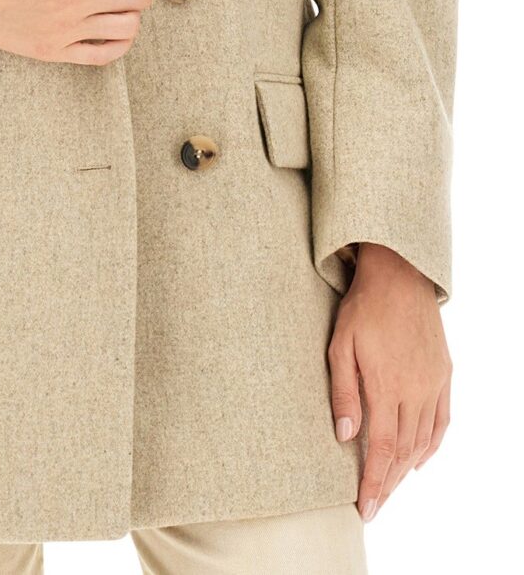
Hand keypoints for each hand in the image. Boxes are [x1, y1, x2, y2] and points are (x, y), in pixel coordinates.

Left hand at [328, 242, 451, 521]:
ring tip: (390, 486)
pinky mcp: (443, 373)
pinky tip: (419, 458)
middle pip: (403, 451)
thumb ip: (343, 392)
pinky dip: (431, 445)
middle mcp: (415, 390)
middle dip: (388, 482)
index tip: (365, 508)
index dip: (374, 483)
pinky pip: (442, 420)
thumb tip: (344, 436)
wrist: (399, 275)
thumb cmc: (363, 308)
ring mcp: (433, 382)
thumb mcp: (340, 346)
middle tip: (374, 504)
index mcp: (387, 385)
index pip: (381, 449)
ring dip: (407, 468)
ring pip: (422, 440)